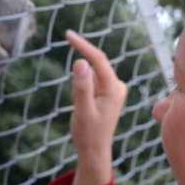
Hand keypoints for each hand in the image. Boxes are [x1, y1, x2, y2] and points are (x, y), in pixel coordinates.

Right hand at [65, 30, 126, 184]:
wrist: (94, 150)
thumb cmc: (88, 133)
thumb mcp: (82, 110)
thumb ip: (81, 87)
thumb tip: (80, 62)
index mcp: (114, 88)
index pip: (98, 59)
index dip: (83, 45)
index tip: (68, 34)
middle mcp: (117, 85)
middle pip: (95, 65)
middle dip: (80, 75)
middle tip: (76, 99)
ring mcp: (112, 89)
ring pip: (90, 76)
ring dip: (80, 88)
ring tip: (82, 110)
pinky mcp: (106, 92)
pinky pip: (90, 83)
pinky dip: (82, 91)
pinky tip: (84, 110)